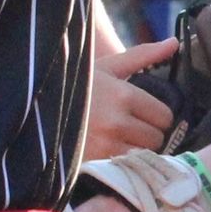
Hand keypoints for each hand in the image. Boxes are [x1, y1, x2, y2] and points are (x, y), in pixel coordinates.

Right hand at [85, 31, 178, 159]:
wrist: (35, 107)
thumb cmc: (76, 86)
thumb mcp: (107, 67)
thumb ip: (143, 56)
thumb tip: (174, 42)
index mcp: (123, 95)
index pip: (164, 116)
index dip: (156, 117)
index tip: (142, 115)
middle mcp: (117, 122)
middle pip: (157, 138)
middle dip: (147, 135)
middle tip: (130, 129)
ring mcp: (105, 146)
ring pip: (143, 156)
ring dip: (136, 151)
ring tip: (119, 141)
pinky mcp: (95, 165)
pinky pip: (125, 170)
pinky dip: (122, 165)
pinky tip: (109, 154)